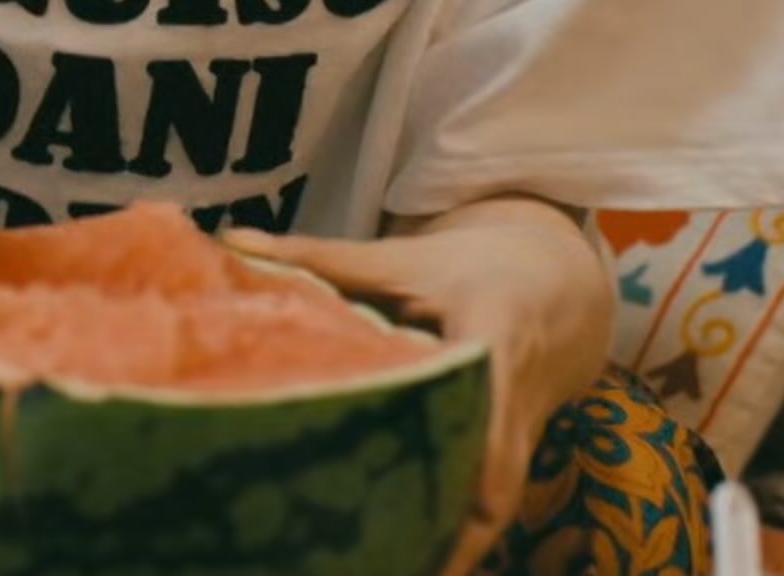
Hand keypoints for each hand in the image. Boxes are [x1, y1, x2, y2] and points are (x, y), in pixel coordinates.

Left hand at [226, 200, 615, 575]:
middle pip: (492, 471)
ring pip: (491, 510)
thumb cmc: (465, 270)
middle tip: (385, 556)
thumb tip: (229, 240)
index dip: (471, 423)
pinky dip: (449, 545)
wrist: (554, 291)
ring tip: (383, 570)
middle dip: (447, 520)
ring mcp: (520, 440)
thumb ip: (320, 258)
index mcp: (492, 329)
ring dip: (448, 548)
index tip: (445, 474)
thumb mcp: (400, 257)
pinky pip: (484, 516)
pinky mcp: (510, 466)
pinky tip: (400, 565)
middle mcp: (515, 397)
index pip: (487, 378)